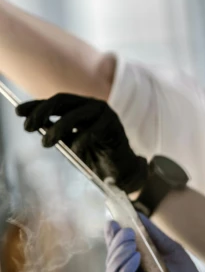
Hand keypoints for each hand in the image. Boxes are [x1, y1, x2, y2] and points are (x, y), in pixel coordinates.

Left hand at [16, 93, 147, 193]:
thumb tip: (34, 124)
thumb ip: (56, 132)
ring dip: (57, 128)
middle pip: (62, 101)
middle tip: (28, 127)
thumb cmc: (94, 156)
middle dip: (42, 112)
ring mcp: (104, 113)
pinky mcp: (114, 125)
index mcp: (80, 107)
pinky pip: (92, 131)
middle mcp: (91, 105)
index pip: (55, 101)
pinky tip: (75, 151)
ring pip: (75, 115)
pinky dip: (80, 141)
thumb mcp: (69, 142)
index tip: (18, 112)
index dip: (36, 105)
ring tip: (46, 143)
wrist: (119, 171)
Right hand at [104, 214, 204, 271]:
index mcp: (133, 265)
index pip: (115, 250)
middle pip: (111, 261)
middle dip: (116, 244)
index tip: (113, 223)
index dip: (111, 237)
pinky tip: (136, 258)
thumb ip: (153, 234)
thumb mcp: (169, 248)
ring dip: (118, 256)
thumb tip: (137, 215)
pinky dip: (125, 270)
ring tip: (131, 244)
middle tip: (127, 233)